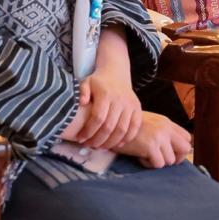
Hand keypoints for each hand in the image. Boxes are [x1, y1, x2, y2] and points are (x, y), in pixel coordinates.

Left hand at [65, 29, 142, 149]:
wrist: (116, 73)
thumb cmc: (98, 82)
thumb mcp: (86, 82)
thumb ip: (82, 91)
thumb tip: (82, 102)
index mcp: (106, 94)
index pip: (98, 118)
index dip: (89, 131)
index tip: (80, 139)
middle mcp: (120, 100)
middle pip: (109, 126)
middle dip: (98, 140)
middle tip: (89, 145)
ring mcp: (130, 105)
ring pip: (122, 130)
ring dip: (111, 142)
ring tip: (101, 147)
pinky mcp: (138, 108)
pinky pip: (135, 127)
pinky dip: (127, 138)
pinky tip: (117, 144)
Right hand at [115, 112, 191, 167]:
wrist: (112, 123)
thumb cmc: (128, 126)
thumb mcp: (149, 123)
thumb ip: (162, 132)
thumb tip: (172, 149)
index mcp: (166, 122)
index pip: (187, 138)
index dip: (180, 149)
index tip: (169, 153)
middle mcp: (166, 128)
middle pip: (185, 149)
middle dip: (176, 158)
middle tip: (161, 159)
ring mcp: (159, 136)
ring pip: (170, 160)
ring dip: (158, 162)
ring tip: (146, 155)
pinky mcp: (151, 145)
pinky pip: (158, 164)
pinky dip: (148, 164)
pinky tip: (140, 157)